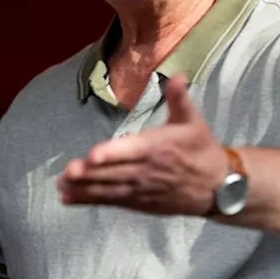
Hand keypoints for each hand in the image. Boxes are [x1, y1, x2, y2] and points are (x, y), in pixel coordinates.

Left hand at [57, 74, 229, 214]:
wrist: (217, 187)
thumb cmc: (201, 150)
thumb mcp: (193, 121)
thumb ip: (179, 99)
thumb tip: (178, 75)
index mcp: (158, 148)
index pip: (131, 151)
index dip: (112, 153)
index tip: (93, 156)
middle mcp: (147, 171)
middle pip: (115, 173)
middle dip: (91, 174)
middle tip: (68, 171)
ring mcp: (141, 190)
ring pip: (109, 190)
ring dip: (84, 189)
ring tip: (61, 186)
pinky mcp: (138, 203)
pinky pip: (111, 202)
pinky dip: (89, 201)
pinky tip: (68, 199)